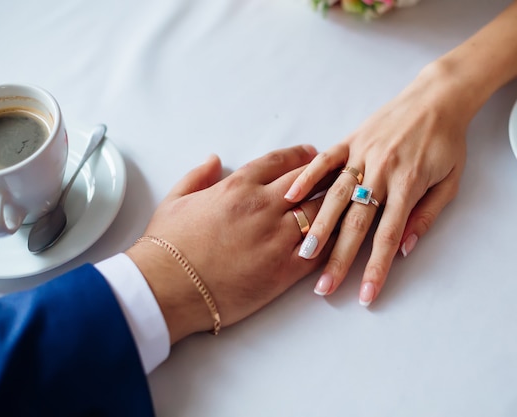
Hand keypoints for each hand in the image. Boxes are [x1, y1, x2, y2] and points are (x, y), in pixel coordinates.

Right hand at [126, 145, 331, 343]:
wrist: (168, 288)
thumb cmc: (168, 245)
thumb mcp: (175, 200)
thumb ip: (198, 176)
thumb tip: (214, 159)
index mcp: (238, 186)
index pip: (281, 161)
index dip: (301, 156)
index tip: (314, 155)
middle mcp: (263, 206)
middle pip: (309, 181)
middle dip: (328, 174)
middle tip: (342, 174)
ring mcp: (278, 237)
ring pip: (321, 211)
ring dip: (336, 205)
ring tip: (348, 203)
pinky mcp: (285, 269)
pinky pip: (321, 249)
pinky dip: (334, 240)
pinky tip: (342, 236)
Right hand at [284, 63, 467, 305]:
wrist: (438, 98)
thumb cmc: (447, 143)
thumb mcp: (450, 182)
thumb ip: (426, 215)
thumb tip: (404, 249)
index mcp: (408, 184)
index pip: (389, 236)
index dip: (377, 269)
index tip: (366, 296)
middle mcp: (382, 171)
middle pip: (357, 223)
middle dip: (340, 258)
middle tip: (324, 287)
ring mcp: (363, 154)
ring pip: (335, 195)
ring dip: (319, 226)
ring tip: (304, 254)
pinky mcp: (351, 139)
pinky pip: (325, 160)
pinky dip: (307, 177)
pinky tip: (290, 197)